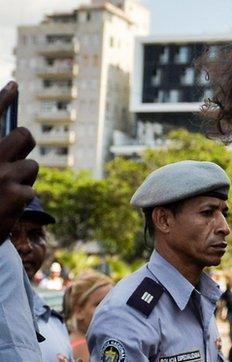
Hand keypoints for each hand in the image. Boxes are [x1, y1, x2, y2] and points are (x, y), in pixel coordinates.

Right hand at [0, 82, 38, 239]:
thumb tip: (14, 137)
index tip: (13, 85)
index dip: (2, 99)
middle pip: (24, 136)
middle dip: (23, 147)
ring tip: (3, 192)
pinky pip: (30, 190)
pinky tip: (4, 209)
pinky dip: (20, 199)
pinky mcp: (17, 194)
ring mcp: (2, 175)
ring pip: (32, 165)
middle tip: (12, 161)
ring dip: (22, 178)